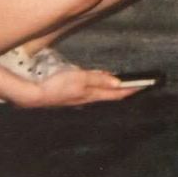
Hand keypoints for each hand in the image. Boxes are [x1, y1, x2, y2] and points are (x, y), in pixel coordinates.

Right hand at [15, 68, 143, 107]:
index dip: (130, 90)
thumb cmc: (57, 86)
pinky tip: (98, 81)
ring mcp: (79, 97)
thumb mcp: (81, 79)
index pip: (116, 93)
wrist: (33, 95)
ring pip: (100, 92)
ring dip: (112, 88)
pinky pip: (90, 90)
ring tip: (122, 83)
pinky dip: (99, 86)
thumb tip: (118, 82)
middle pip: (110, 94)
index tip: (144, 87)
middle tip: (136, 85)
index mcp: (92, 95)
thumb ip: (99, 79)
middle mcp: (88, 98)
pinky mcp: (72, 94)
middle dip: (123, 90)